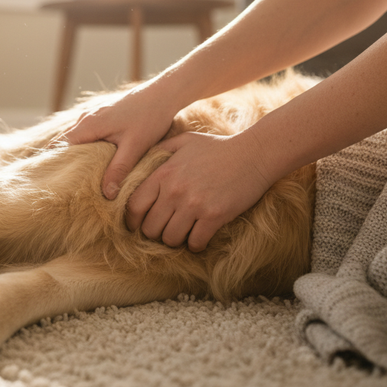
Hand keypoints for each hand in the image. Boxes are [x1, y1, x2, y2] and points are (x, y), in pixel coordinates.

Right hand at [57, 80, 178, 199]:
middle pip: (64, 144)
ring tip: (78, 180)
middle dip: (63, 164)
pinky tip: (94, 164)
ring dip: (75, 157)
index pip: (59, 146)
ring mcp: (93, 117)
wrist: (162, 95)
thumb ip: (118, 169)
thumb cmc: (149, 118)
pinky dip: (85, 149)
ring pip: (76, 140)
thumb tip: (106, 194)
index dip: (54, 164)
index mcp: (88, 125)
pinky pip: (86, 136)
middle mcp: (86, 119)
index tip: (54, 183)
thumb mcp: (134, 147)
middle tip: (65, 187)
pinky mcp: (103, 118)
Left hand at [125, 131, 271, 250]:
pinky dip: (196, 244)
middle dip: (155, 233)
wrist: (254, 153)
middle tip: (164, 230)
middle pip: (151, 228)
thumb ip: (160, 150)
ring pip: (171, 239)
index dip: (132, 221)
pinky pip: (195, 242)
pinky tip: (199, 237)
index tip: (137, 226)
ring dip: (175, 240)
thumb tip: (141, 161)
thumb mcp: (183, 141)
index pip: (135, 206)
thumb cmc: (218, 146)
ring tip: (182, 233)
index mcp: (164, 174)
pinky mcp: (214, 216)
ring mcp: (194, 204)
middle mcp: (175, 191)